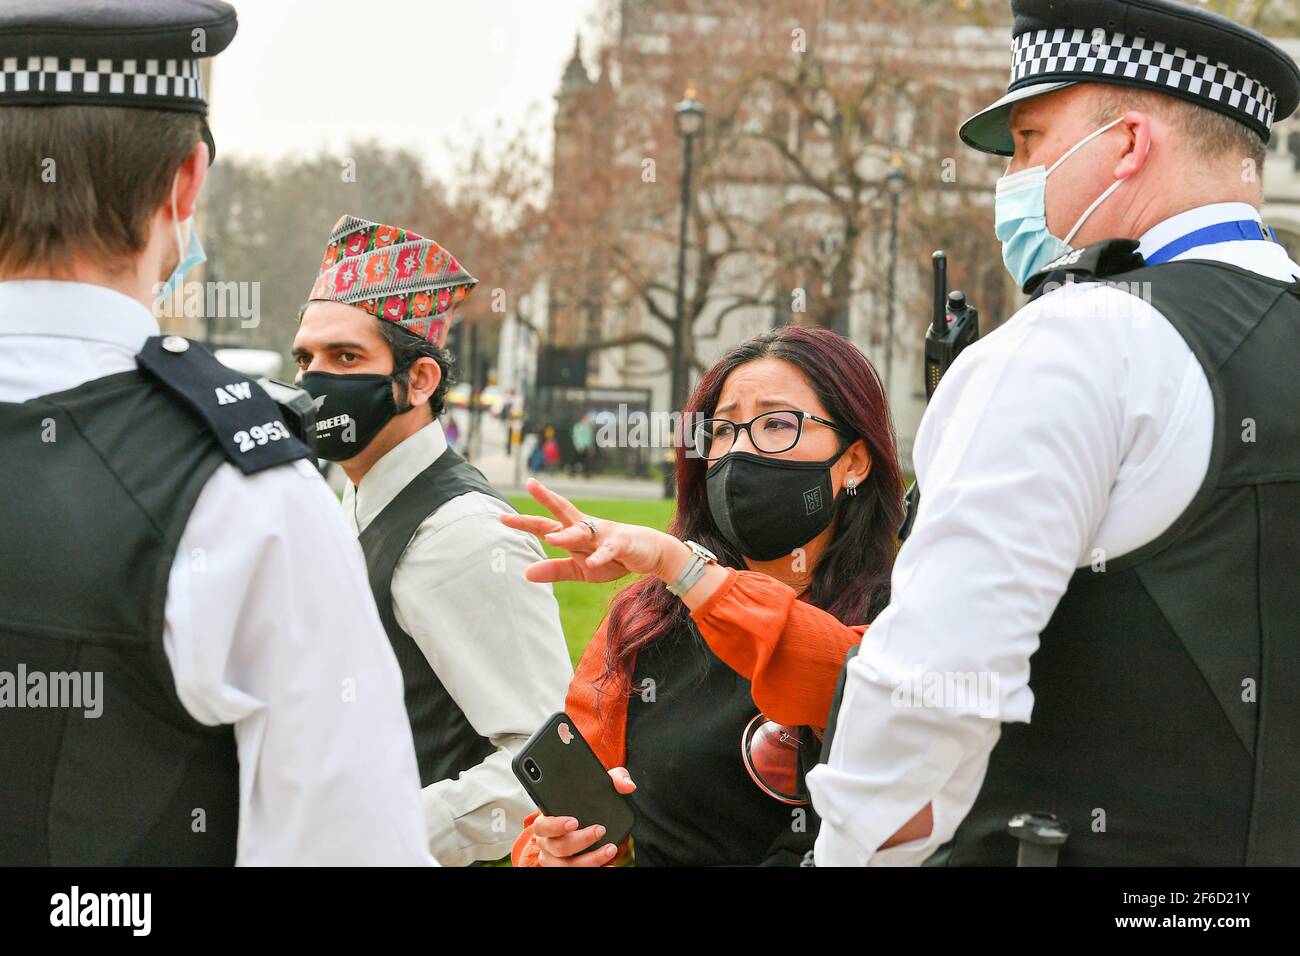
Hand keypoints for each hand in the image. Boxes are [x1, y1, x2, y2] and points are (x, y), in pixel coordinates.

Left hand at [500, 478, 685, 584]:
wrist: (648, 554)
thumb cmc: (611, 558)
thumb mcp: (579, 569)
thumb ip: (554, 570)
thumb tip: (525, 573)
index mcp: (574, 533)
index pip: (545, 525)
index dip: (524, 521)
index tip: (501, 516)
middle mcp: (586, 528)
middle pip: (563, 512)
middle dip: (546, 499)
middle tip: (531, 485)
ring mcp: (604, 534)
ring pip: (583, 531)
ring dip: (567, 535)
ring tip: (550, 538)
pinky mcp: (621, 545)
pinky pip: (609, 550)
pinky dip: (601, 557)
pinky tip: (594, 563)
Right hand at [534, 767, 637, 866]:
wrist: (587, 822)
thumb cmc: (586, 803)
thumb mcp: (599, 786)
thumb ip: (613, 779)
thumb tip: (627, 785)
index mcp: (546, 821)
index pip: (542, 824)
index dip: (556, 825)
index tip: (574, 821)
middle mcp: (548, 843)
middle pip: (558, 847)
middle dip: (581, 840)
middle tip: (600, 830)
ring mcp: (556, 860)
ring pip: (568, 866)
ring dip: (591, 859)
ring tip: (611, 849)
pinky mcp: (567, 869)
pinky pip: (577, 874)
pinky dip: (596, 870)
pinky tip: (609, 865)